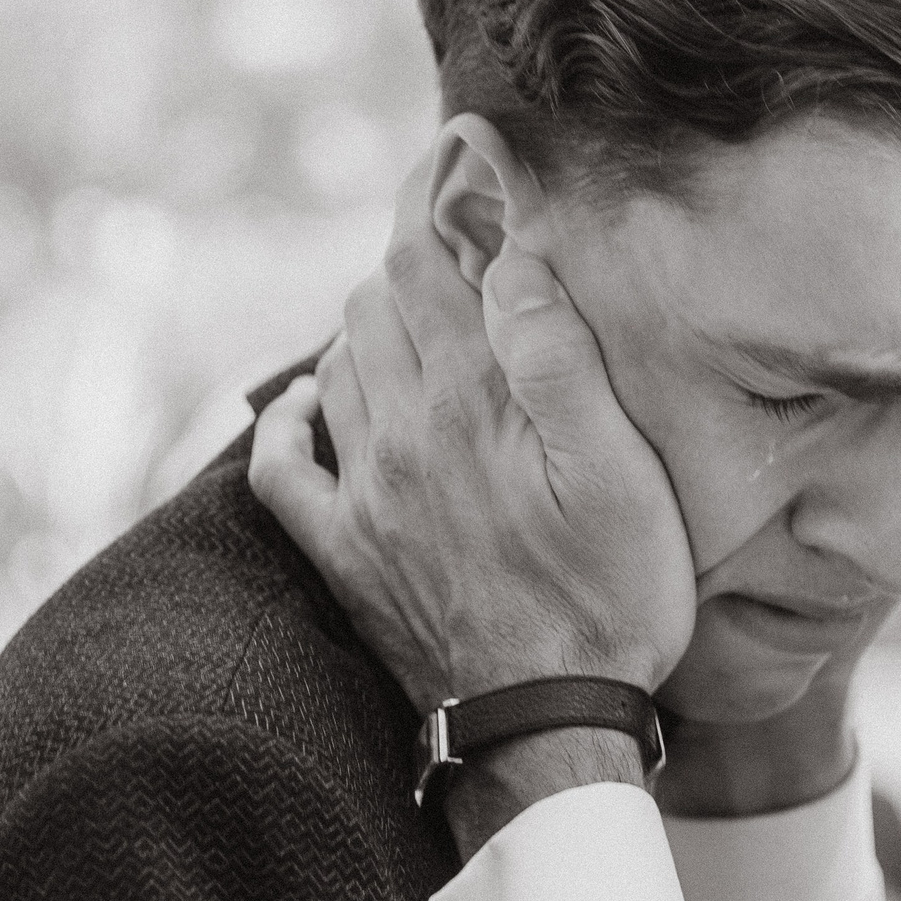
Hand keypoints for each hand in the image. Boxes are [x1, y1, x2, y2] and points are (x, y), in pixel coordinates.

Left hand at [249, 150, 697, 737]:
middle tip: (460, 254)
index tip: (468, 175)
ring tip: (419, 321)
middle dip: (411, 265)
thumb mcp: (621, 473)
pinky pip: (279, 467)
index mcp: (470, 403)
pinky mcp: (343, 554)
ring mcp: (362, 495)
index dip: (440, 208)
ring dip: (368, 330)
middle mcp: (400, 436)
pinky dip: (289, 419)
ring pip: (335, 366)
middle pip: (374, 304)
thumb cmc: (613, 596)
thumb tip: (510, 256)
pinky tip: (314, 402)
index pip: (424, 267)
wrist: (551, 724)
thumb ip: (558, 359)